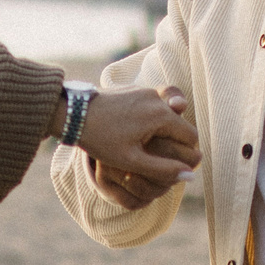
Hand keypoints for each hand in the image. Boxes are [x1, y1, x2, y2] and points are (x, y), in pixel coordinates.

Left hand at [80, 86, 197, 210]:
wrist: (73, 113)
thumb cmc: (101, 140)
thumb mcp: (132, 161)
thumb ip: (163, 170)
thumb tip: (190, 176)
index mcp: (161, 115)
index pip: (191, 137)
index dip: (186, 155)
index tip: (172, 166)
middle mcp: (157, 98)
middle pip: (180, 124)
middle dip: (174, 142)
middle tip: (155, 159)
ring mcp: (145, 90)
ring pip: (166, 114)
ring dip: (161, 131)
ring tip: (141, 146)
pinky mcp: (134, 89)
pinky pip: (152, 106)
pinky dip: (149, 119)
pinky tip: (131, 132)